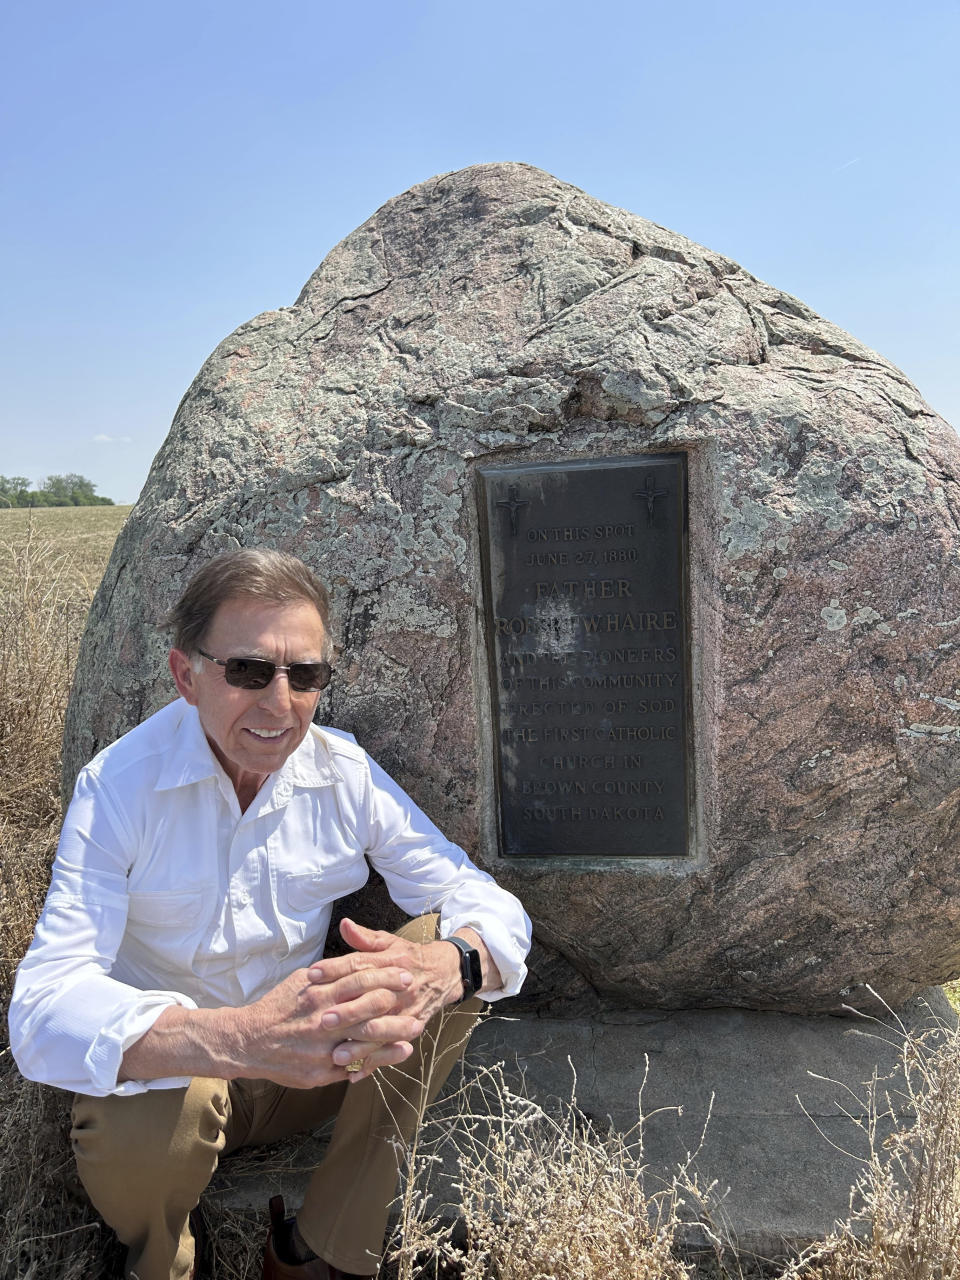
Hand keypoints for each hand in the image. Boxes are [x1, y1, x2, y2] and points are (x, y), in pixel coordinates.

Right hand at [119, 960, 422, 1089]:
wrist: (248, 1042)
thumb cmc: (279, 1006)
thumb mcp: (302, 979)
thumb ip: (330, 972)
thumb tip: (358, 958)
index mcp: (317, 993)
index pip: (359, 979)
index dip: (385, 975)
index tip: (406, 971)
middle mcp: (321, 1020)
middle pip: (367, 1008)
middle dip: (395, 1002)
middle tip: (418, 995)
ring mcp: (322, 1049)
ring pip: (364, 1040)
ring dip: (392, 1035)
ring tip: (415, 1028)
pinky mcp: (320, 1072)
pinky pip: (353, 1067)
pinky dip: (375, 1061)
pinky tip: (394, 1055)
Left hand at [306, 918, 497, 1080]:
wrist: (444, 973)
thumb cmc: (408, 957)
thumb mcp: (389, 943)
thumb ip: (365, 938)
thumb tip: (344, 924)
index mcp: (391, 962)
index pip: (360, 965)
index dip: (335, 968)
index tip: (312, 974)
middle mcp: (399, 988)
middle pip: (371, 1000)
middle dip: (348, 1012)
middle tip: (322, 1020)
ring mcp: (407, 1011)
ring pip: (382, 1031)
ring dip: (360, 1045)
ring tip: (336, 1055)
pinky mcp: (412, 1028)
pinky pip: (391, 1049)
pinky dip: (374, 1064)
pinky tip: (354, 1074)